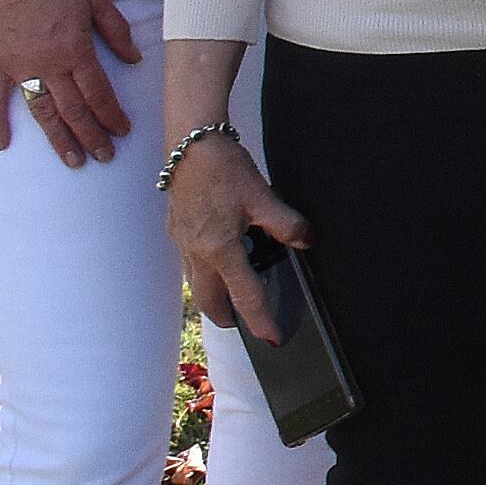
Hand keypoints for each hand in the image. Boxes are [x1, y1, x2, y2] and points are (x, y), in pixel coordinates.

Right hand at [0, 0, 139, 166]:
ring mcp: (19, 66)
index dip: (113, 115)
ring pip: (41, 112)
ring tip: (72, 161)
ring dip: (58, 138)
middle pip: (74, 110)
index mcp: (76, 49)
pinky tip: (2, 144)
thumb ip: (116, 31)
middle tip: (104, 157)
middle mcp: (48, 64)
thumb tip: (135, 59)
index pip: (99, 93)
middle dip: (92, 136)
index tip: (123, 132)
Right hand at [164, 129, 312, 342]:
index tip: (271, 338)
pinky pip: (192, 264)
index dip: (260, 320)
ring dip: (216, 295)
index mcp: (220, 249)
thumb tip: (307, 241)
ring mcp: (184, 244)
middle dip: (228, 317)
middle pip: (211, 301)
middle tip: (246, 324)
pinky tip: (221, 258)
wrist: (189, 146)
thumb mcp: (262, 197)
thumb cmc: (223, 169)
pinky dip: (208, 272)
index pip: (245, 296)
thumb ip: (286, 224)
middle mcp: (198, 253)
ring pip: (199, 284)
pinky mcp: (178, 232)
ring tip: (235, 294)